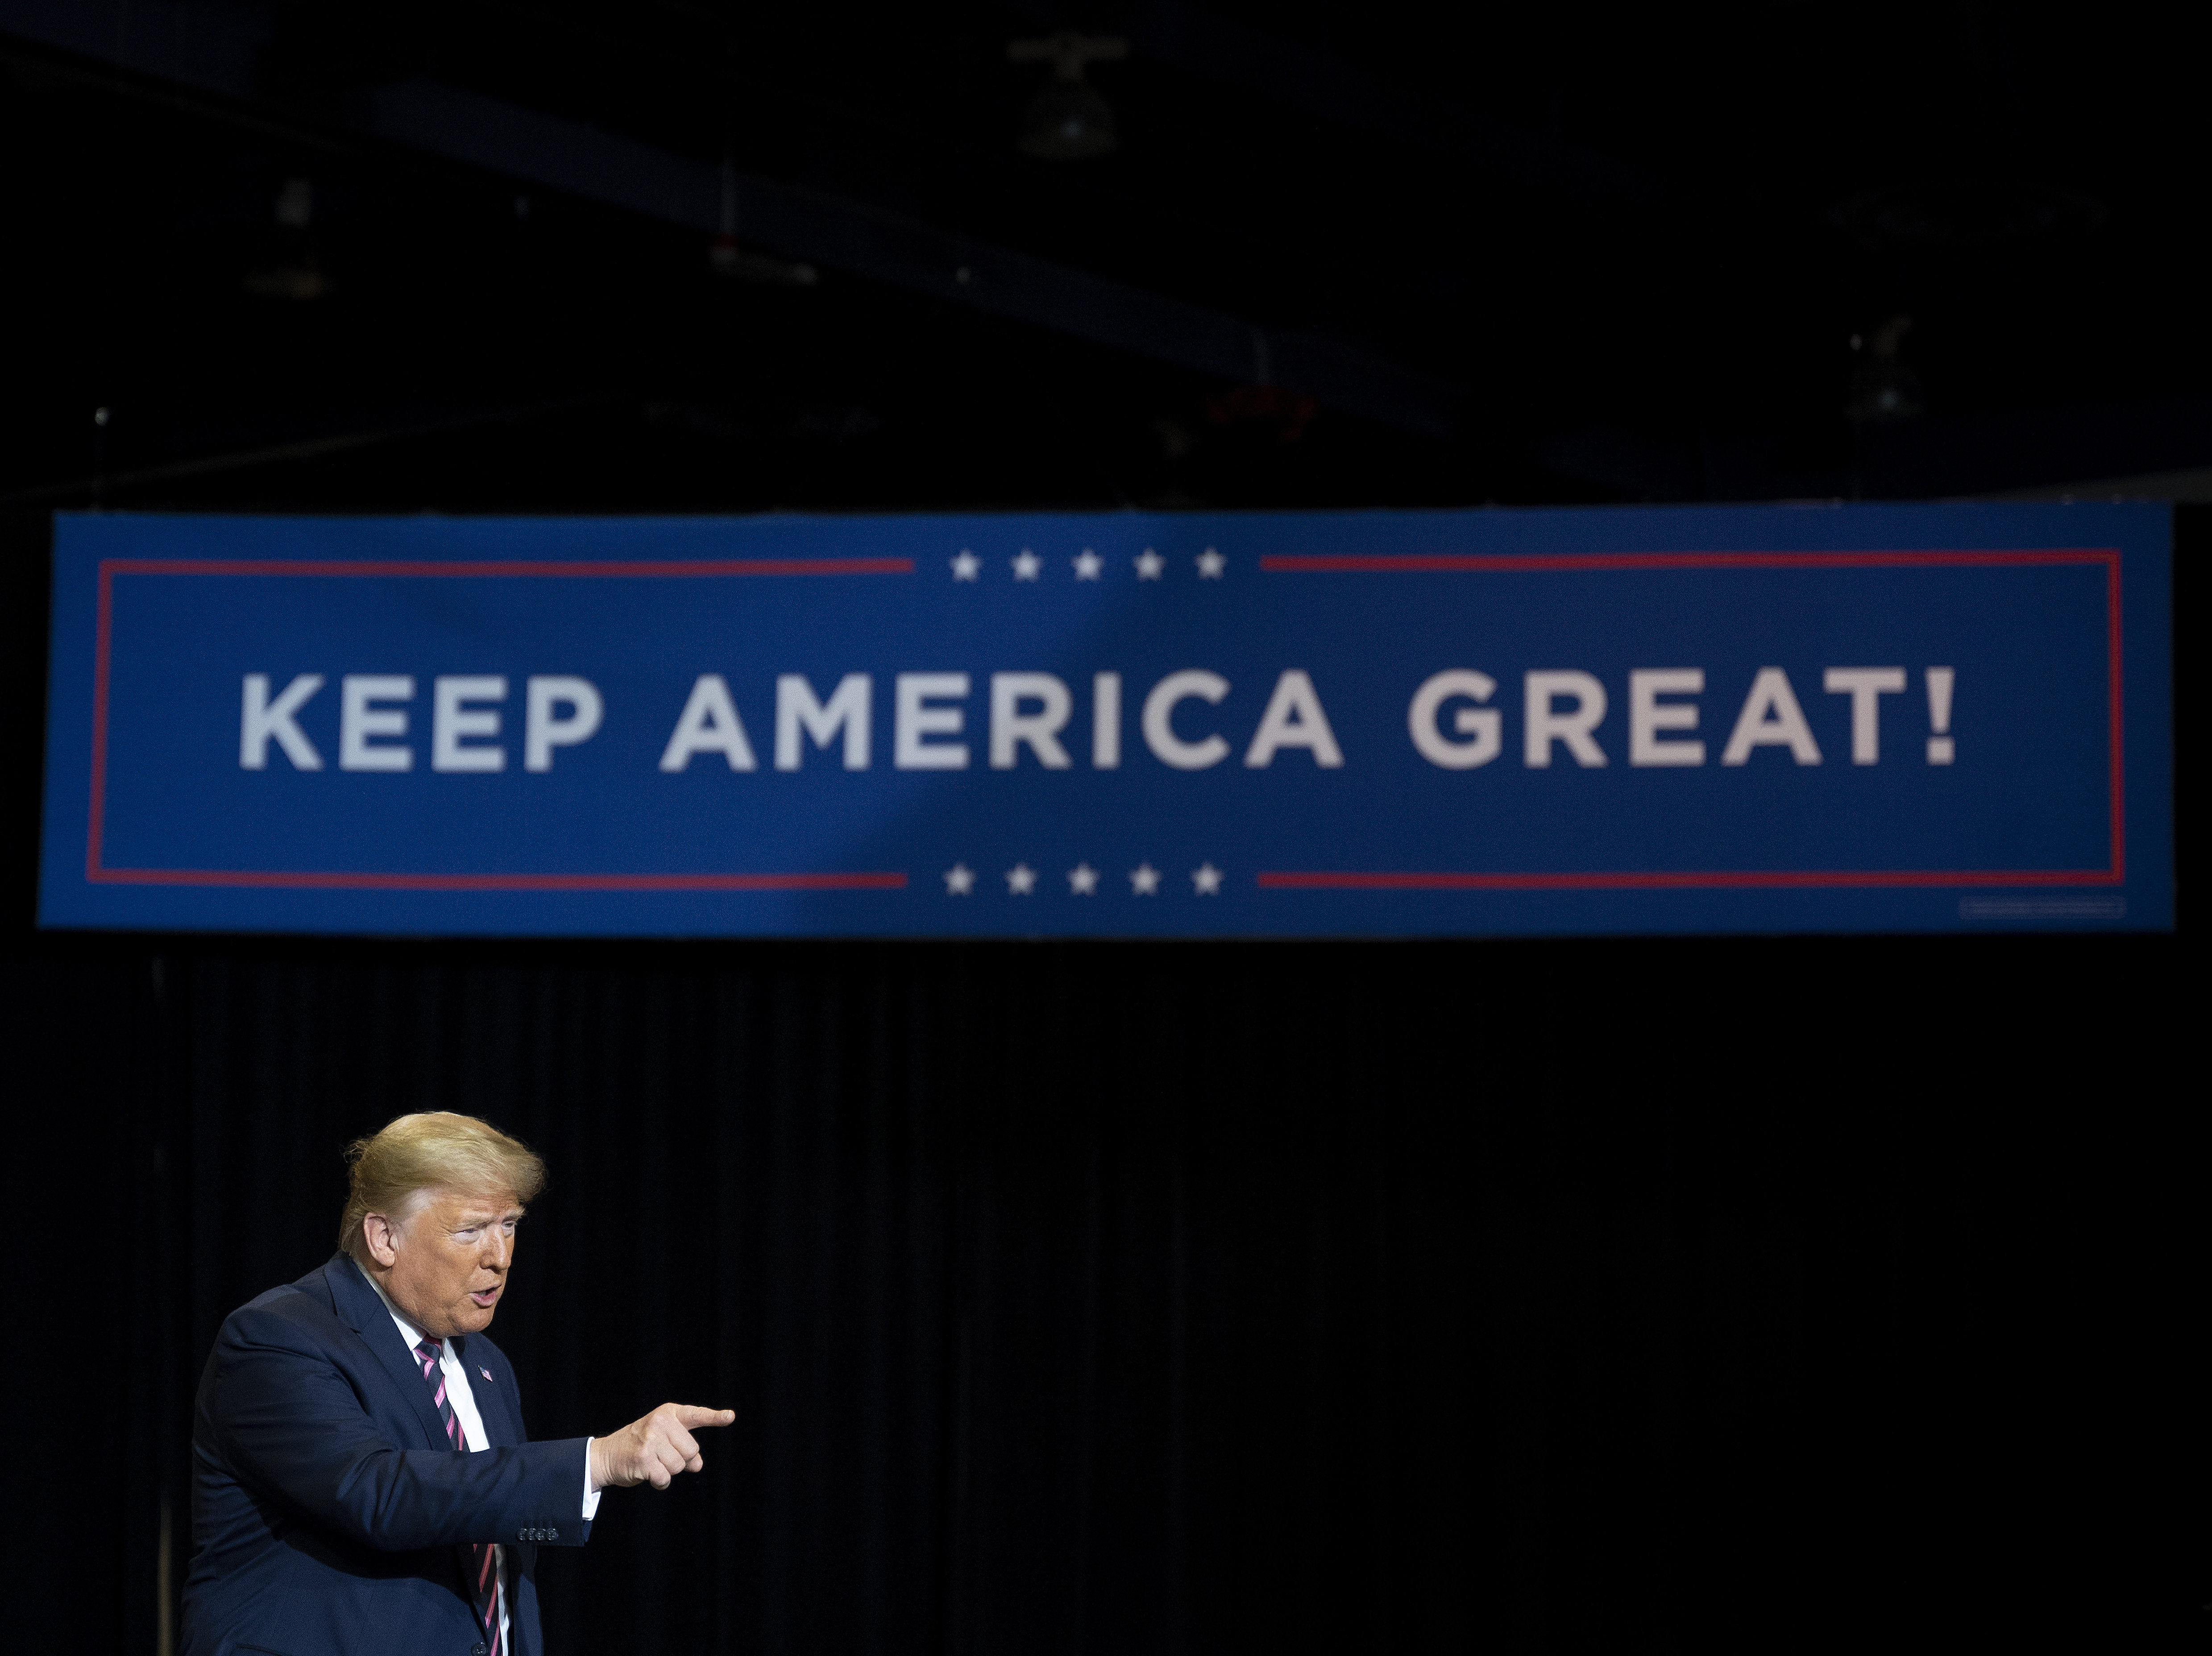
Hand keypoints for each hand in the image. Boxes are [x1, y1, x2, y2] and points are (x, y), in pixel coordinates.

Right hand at [588, 1403, 733, 1491]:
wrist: (606, 1455)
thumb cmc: (639, 1446)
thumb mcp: (663, 1439)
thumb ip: (683, 1447)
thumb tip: (698, 1465)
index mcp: (668, 1414)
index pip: (696, 1415)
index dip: (715, 1417)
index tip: (730, 1417)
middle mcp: (661, 1422)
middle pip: (692, 1450)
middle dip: (680, 1459)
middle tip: (661, 1455)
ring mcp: (651, 1439)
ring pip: (679, 1466)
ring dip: (668, 1471)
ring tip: (653, 1463)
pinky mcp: (643, 1458)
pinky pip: (665, 1478)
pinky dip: (659, 1482)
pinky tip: (648, 1474)